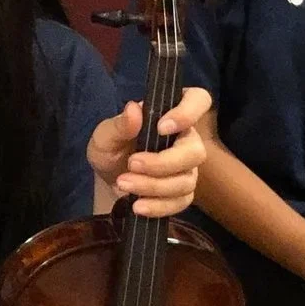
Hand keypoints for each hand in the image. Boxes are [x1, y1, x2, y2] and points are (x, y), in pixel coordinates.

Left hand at [87, 86, 210, 216]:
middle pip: (195, 151)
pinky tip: (137, 206)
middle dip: (163, 163)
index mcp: (172, 113)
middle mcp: (186, 139)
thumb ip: (119, 125)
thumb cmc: (111, 149)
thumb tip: (133, 109)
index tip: (161, 127)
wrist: (108, 179)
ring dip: (154, 186)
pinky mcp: (182, 194)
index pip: (198, 100)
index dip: (188, 112)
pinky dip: (158, 206)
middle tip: (132, 164)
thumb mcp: (105, 135)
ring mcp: (187, 169)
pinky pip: (180, 202)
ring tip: (123, 183)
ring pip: (186, 181)